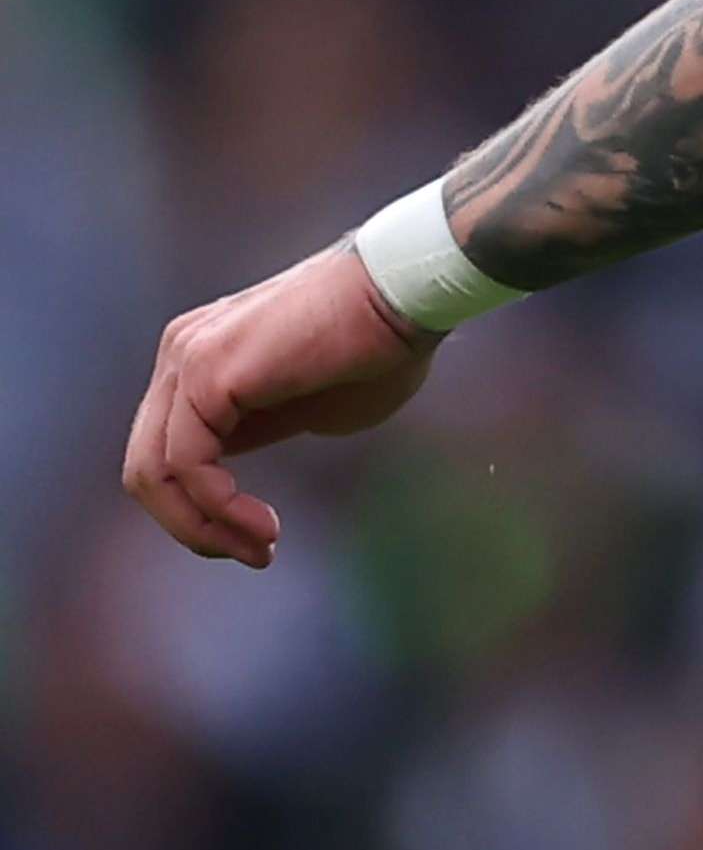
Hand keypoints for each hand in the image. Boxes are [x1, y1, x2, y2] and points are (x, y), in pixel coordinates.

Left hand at [123, 243, 440, 566]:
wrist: (407, 294)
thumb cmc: (381, 346)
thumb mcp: (310, 408)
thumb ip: (261, 430)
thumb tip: (229, 478)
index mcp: (200, 360)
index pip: (169, 452)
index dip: (204, 510)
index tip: (262, 538)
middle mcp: (181, 354)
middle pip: (147, 469)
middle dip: (194, 527)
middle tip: (256, 555)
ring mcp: (185, 359)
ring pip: (154, 473)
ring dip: (203, 527)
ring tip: (262, 547)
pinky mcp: (203, 373)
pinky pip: (186, 465)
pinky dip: (216, 507)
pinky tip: (263, 523)